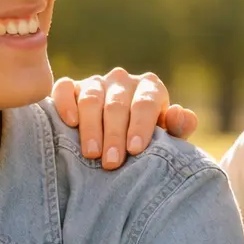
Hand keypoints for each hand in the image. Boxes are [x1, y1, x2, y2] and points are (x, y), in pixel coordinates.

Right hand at [52, 68, 198, 170]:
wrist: (120, 137)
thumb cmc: (147, 139)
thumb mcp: (167, 137)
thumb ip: (177, 128)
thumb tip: (178, 113)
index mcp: (150, 88)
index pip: (145, 103)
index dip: (140, 126)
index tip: (135, 149)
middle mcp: (123, 80)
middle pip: (117, 105)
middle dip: (115, 135)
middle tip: (111, 163)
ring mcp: (97, 82)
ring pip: (91, 99)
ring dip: (91, 127)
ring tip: (92, 153)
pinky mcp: (73, 87)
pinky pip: (65, 88)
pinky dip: (65, 102)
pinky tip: (70, 122)